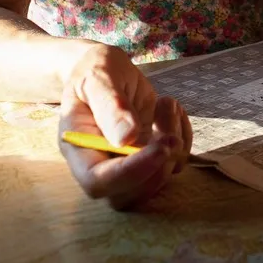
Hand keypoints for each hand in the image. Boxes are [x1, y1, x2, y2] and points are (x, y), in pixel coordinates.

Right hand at [58, 43, 192, 209]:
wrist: (106, 69)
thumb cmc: (94, 70)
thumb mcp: (98, 76)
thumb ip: (110, 105)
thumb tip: (126, 138)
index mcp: (78, 149)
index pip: (98, 181)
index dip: (131, 172)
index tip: (161, 147)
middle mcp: (102, 165)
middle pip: (130, 193)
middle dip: (159, 160)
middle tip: (168, 113)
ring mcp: (128, 164)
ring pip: (158, 179)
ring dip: (175, 142)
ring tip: (167, 103)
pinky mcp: (151, 157)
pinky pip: (177, 161)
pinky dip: (184, 135)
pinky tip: (172, 109)